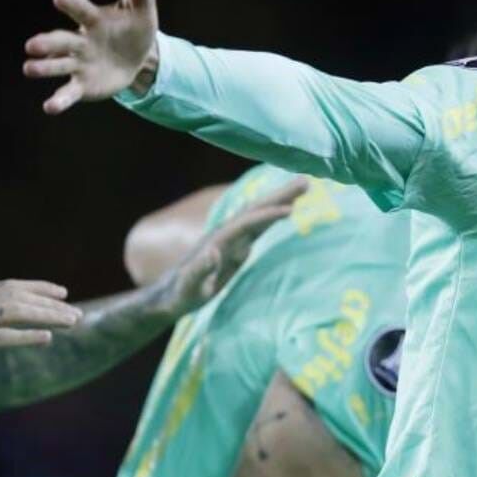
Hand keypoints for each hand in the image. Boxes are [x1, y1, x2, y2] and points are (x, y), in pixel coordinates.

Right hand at [0, 280, 82, 360]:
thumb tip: (10, 323)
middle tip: (77, 313)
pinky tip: (47, 337)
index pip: (11, 286)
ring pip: (15, 311)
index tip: (63, 292)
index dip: (39, 288)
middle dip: (50, 304)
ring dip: (46, 314)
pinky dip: (25, 336)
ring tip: (71, 322)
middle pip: (19, 297)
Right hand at [24, 0, 159, 113]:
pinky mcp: (82, 84)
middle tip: (32, 45)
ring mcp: (78, 63)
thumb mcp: (142, 9)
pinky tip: (49, 107)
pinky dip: (60, 99)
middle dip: (47, 43)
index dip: (72, 4)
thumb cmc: (134, 28)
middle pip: (60, 41)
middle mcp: (79, 41)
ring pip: (57, 65)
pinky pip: (68, 92)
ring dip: (44, 67)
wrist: (139, 58)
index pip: (82, 10)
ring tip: (29, 68)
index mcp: (94, 20)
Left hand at [154, 177, 307, 317]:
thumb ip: (199, 270)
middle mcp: (226, 233)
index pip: (246, 224)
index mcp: (218, 241)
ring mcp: (232, 237)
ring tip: (303, 185)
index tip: (290, 209)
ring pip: (259, 212)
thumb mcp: (189, 287)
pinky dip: (274, 212)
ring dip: (280, 198)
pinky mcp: (237, 243)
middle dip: (279, 195)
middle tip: (306, 181)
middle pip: (256, 209)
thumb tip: (213, 252)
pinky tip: (288, 206)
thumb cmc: (180, 295)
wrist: (171, 293)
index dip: (266, 216)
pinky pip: (259, 223)